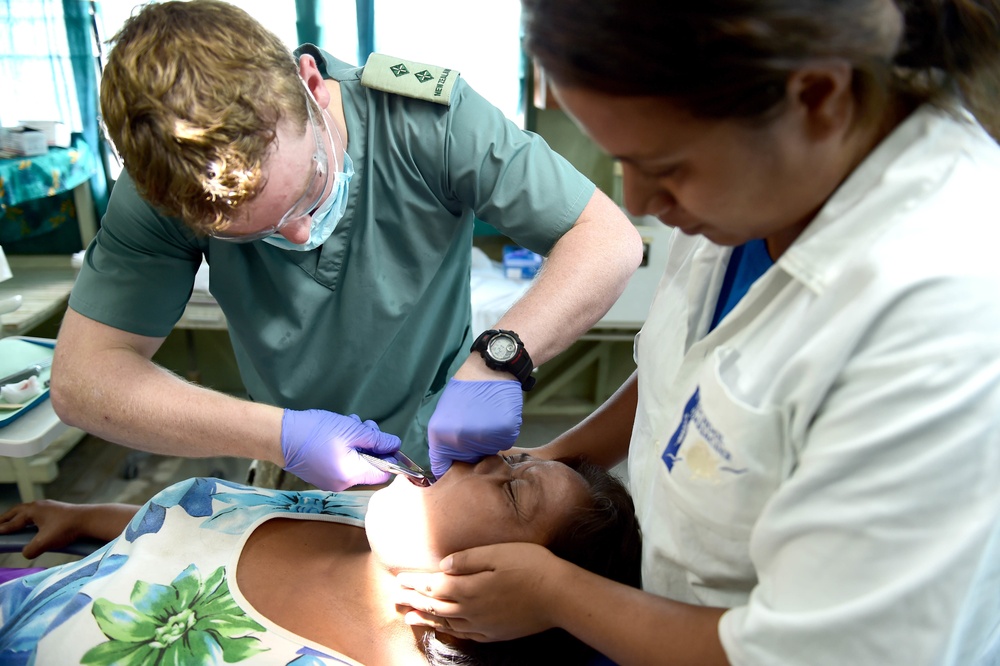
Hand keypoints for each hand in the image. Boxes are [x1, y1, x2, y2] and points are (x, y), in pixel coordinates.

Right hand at [0, 500, 86, 558]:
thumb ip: (31, 549)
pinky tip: (32, 522)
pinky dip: (29, 516)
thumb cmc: (66, 529)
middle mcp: (39, 505)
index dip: (2, 529)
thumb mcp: (45, 542)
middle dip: (5, 518)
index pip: (12, 522)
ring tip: (11, 522)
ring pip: (27, 510)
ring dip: (17, 516)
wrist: (89, 519)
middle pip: (17, 511)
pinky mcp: (57, 509)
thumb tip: (25, 553)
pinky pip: (37, 512)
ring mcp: (48, 506)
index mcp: (32, 510)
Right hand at [281, 410, 401, 490]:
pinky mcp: (321, 474)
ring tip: (350, 424)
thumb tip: (395, 445)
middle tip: (365, 426)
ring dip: (358, 442)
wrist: (279, 436)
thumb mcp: (351, 430)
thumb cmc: (316, 432)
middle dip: (372, 445)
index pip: (383, 474)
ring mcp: (330, 480)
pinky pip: (342, 463)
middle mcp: (342, 483)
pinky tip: (339, 431)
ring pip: (355, 462)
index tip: (387, 441)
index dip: (389, 458)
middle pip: (369, 467)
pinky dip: (345, 448)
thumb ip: (376, 439)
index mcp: (351, 475)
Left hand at [394, 542, 560, 641]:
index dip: (415, 582)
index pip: (433, 586)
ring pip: (446, 622)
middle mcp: (471, 610)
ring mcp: (482, 625)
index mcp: (469, 588)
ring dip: (425, 619)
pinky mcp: (494, 633)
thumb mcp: (498, 553)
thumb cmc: (531, 566)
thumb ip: (468, 559)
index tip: (399, 579)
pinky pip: (464, 634)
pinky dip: (448, 630)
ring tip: (408, 617)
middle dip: (413, 600)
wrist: (559, 596)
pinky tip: (445, 628)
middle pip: (434, 606)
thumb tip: (443, 565)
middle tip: (396, 597)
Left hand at [428, 379, 522, 477]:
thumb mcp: (444, 415)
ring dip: (489, 442)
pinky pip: (504, 442)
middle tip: (476, 428)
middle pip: (469, 461)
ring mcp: (483, 437)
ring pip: (489, 452)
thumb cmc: (464, 391)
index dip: (450, 471)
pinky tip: (498, 415)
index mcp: (440, 437)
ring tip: (487, 418)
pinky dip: (503, 433)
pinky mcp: (504, 432)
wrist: (487, 370)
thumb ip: (445, 441)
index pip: (442, 469)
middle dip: (473, 452)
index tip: (456, 469)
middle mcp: (460, 440)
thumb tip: (449, 464)